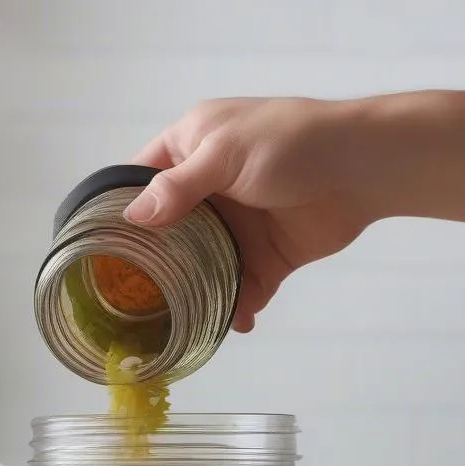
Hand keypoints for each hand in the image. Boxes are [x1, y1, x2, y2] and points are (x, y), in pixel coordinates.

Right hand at [126, 97, 373, 332]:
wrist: (364, 169)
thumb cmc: (293, 143)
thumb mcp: (226, 154)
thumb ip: (179, 187)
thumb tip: (132, 216)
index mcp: (190, 150)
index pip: (141, 180)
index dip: (120, 211)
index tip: (100, 249)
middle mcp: (207, 190)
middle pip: (167, 235)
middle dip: (155, 267)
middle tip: (135, 299)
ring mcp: (237, 226)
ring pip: (202, 268)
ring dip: (196, 294)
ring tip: (182, 321)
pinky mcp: (265, 256)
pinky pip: (242, 288)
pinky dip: (238, 307)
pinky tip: (236, 322)